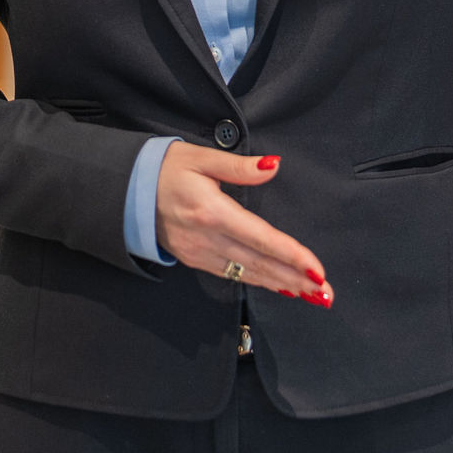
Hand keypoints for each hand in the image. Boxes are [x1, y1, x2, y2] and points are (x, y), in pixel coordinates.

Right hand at [155, 144, 333, 306]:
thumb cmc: (166, 169)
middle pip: (259, 263)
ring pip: (247, 274)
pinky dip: (258, 281)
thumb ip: (239, 165)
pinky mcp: (194, 259)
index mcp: (211, 211)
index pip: (260, 238)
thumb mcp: (201, 157)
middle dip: (295, 279)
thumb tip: (273, 166)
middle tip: (325, 293)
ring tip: (311, 295)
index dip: (290, 255)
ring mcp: (199, 253)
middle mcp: (206, 238)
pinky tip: (279, 285)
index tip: (316, 269)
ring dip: (281, 284)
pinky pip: (232, 275)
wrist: (127, 192)